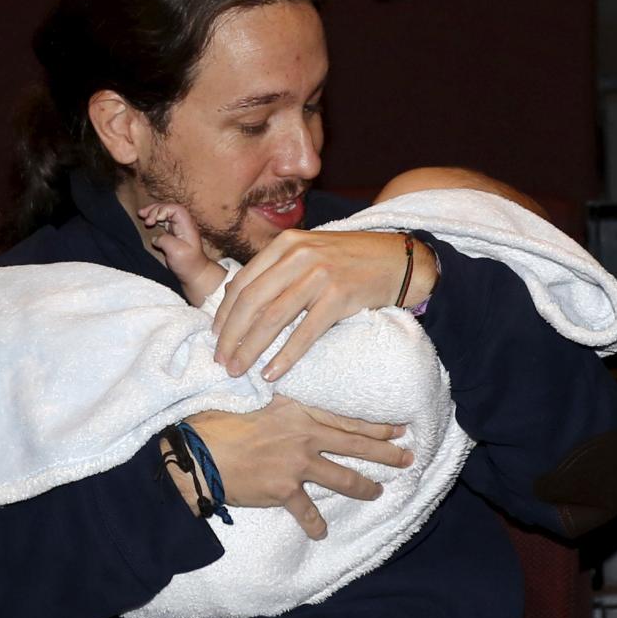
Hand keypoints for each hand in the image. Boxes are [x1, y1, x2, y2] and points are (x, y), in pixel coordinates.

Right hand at [139, 202, 224, 302]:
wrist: (194, 272)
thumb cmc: (188, 263)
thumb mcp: (176, 251)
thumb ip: (165, 240)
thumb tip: (155, 238)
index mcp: (187, 226)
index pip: (175, 209)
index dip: (162, 210)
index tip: (154, 220)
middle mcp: (183, 224)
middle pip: (168, 208)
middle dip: (154, 210)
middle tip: (143, 216)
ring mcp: (178, 227)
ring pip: (164, 213)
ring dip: (152, 212)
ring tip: (141, 214)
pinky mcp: (173, 233)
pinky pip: (162, 221)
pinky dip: (153, 219)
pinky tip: (146, 221)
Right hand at [182, 397, 412, 539]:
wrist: (198, 453)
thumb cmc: (221, 423)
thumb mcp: (259, 403)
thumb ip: (286, 408)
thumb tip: (303, 413)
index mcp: (300, 411)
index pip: (348, 419)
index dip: (376, 425)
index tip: (399, 429)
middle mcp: (305, 436)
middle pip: (356, 445)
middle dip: (386, 453)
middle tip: (408, 458)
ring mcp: (297, 464)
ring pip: (343, 477)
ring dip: (365, 487)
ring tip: (378, 492)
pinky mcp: (284, 490)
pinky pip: (308, 512)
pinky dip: (315, 525)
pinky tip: (321, 534)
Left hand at [212, 229, 436, 379]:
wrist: (399, 259)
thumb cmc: (352, 259)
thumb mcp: (310, 251)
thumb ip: (279, 269)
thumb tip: (240, 298)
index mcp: (286, 244)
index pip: (243, 282)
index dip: (225, 314)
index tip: (216, 338)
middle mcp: (299, 255)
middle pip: (252, 302)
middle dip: (231, 336)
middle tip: (222, 362)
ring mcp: (320, 275)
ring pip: (272, 318)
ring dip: (251, 349)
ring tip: (239, 370)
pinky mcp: (340, 296)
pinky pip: (305, 332)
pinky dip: (285, 356)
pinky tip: (273, 373)